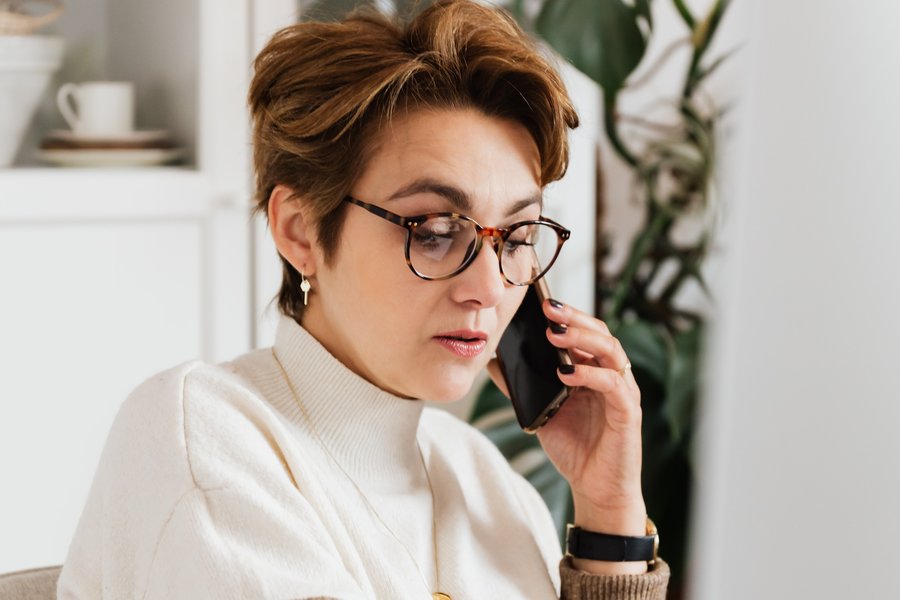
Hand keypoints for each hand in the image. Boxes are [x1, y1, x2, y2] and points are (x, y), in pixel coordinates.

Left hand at [488, 299, 647, 574]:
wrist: (595, 488)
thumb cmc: (574, 447)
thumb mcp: (540, 410)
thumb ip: (521, 385)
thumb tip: (493, 360)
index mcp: (593, 370)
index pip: (584, 331)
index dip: (566, 314)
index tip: (539, 301)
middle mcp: (611, 375)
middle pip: (600, 332)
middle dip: (573, 317)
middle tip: (547, 308)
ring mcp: (622, 391)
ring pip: (610, 351)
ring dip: (583, 339)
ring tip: (555, 334)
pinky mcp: (628, 412)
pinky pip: (613, 385)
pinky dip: (591, 375)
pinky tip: (567, 373)